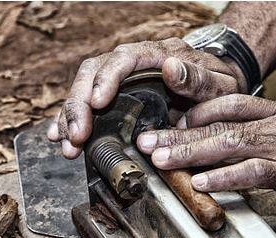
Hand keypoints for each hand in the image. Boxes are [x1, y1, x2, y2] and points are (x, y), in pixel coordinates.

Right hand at [47, 37, 246, 158]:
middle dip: (79, 104)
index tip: (97, 103)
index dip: (106, 79)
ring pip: (84, 89)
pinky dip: (70, 120)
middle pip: (93, 73)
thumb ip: (197, 78)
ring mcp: (120, 80)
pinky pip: (86, 105)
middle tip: (77, 135)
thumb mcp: (218, 83)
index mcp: (157, 54)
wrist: (217, 86)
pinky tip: (58, 136)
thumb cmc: (218, 84)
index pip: (123, 58)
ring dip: (70, 117)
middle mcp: (133, 64)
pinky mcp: (114, 97)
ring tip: (67, 144)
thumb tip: (171, 67)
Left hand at [136, 94, 275, 226]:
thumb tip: (237, 151)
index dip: (196, 113)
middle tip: (146, 141)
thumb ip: (270, 140)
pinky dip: (225, 176)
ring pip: (230, 144)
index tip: (170, 124)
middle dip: (178, 133)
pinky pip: (255, 171)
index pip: (230, 104)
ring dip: (191, 152)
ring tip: (160, 159)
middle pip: (219, 124)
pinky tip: (201, 182)